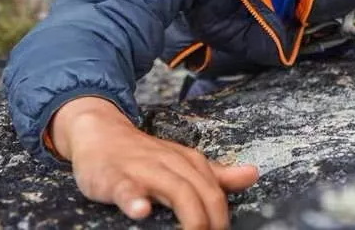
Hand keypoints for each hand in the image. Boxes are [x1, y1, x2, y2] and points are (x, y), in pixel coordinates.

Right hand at [51, 97, 258, 228]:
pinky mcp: (114, 177)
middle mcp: (170, 164)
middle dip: (209, 220)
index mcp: (189, 162)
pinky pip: (126, 188)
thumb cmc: (144, 155)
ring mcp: (143, 170)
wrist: (102, 135)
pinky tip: (141, 212)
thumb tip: (253, 174)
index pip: (215, 191)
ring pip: (172, 187)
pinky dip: (134, 199)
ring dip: (187, 213)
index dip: (221, 217)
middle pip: (200, 191)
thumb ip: (216, 173)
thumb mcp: (183, 162)